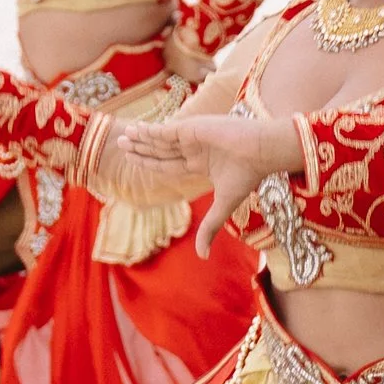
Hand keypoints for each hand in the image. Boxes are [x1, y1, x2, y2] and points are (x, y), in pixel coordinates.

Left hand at [138, 109, 296, 254]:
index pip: (168, 165)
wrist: (261, 151)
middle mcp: (194, 149)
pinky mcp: (192, 127)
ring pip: (161, 139)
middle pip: (161, 150)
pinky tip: (136, 131)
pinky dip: (150, 131)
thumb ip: (209, 227)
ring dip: (142, 138)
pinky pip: (165, 131)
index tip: (134, 160)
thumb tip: (202, 257)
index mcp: (200, 164)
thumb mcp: (223, 205)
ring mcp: (193, 136)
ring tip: (124, 136)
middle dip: (142, 149)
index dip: (151, 163)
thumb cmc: (246, 176)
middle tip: (121, 145)